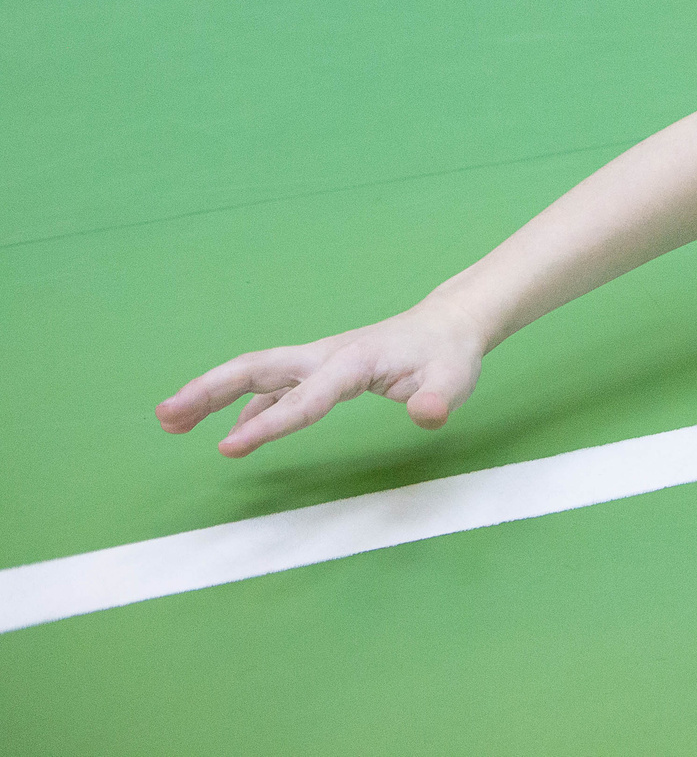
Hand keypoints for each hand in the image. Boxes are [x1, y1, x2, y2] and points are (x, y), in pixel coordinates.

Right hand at [156, 298, 485, 457]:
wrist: (447, 327)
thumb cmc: (448, 357)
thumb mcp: (454, 381)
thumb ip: (439, 399)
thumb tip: (428, 415)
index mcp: (352, 362)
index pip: (304, 398)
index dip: (267, 424)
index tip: (227, 448)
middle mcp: (325, 357)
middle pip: (257, 369)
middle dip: (208, 391)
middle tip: (165, 416)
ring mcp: (318, 361)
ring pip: (255, 374)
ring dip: (211, 394)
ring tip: (169, 421)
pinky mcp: (318, 370)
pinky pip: (270, 387)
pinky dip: (242, 405)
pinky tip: (228, 430)